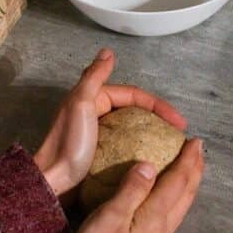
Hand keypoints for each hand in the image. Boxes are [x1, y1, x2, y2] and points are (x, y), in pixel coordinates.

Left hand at [33, 49, 186, 197]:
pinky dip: (141, 147)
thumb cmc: (67, 144)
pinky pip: (126, 144)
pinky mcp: (100, 152)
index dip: (159, 105)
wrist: (52, 180)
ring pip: (132, 127)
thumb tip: (108, 52)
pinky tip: (152, 157)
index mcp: (94, 98)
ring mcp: (99, 133)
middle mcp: (96, 112)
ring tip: (170, 145)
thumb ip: (93, 76)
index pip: (134, 95)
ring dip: (152, 132)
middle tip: (178, 134)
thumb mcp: (80, 104)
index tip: (179, 123)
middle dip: (159, 118)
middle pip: (135, 109)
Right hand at [65, 139, 203, 232]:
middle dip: (194, 171)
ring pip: (180, 206)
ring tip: (191, 171)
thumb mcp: (110, 218)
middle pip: (185, 194)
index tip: (195, 142)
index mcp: (154, 216)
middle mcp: (162, 228)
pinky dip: (176, 199)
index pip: (177, 182)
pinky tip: (168, 200)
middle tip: (199, 151)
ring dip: (188, 185)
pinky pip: (171, 216)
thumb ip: (131, 189)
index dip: (187, 160)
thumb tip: (149, 164)